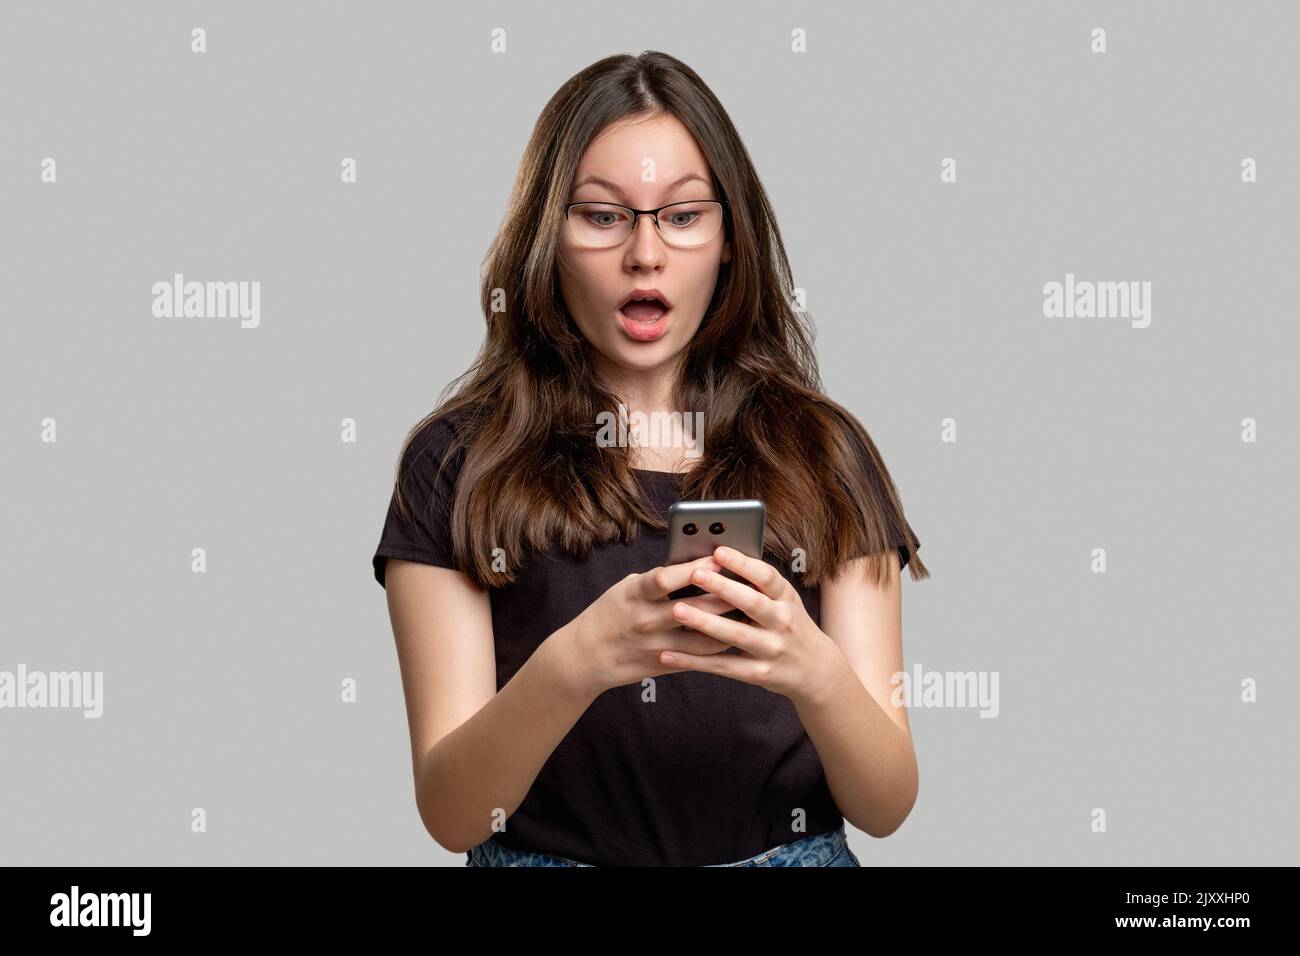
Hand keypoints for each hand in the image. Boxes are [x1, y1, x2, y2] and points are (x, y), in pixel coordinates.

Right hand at [566, 554, 741, 695]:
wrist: (586, 655)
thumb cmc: (611, 613)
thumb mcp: (627, 588)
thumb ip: (658, 580)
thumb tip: (698, 568)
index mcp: (636, 593)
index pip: (668, 578)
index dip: (696, 568)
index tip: (720, 558)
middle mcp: (646, 619)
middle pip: (695, 606)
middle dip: (725, 594)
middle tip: (749, 583)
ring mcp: (656, 644)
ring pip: (704, 635)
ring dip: (730, 622)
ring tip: (751, 610)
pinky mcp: (664, 663)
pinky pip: (700, 656)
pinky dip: (720, 644)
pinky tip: (735, 633)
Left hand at [656, 546, 837, 702]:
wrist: (816, 669)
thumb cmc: (788, 624)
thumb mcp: (784, 601)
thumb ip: (757, 584)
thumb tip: (719, 554)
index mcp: (786, 598)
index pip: (767, 577)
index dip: (743, 564)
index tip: (718, 551)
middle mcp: (782, 622)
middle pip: (751, 603)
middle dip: (723, 588)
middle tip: (695, 574)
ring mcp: (772, 649)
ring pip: (735, 635)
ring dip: (705, 622)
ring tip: (676, 610)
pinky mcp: (759, 674)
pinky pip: (723, 666)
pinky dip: (695, 661)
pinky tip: (669, 654)